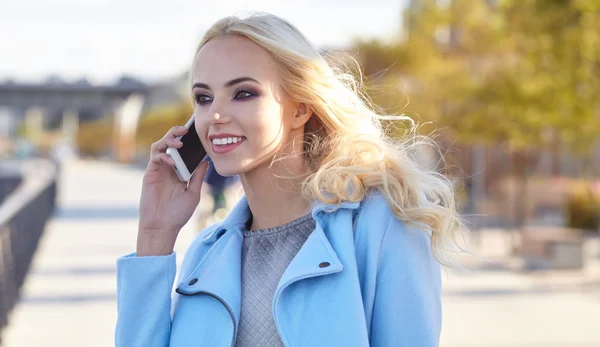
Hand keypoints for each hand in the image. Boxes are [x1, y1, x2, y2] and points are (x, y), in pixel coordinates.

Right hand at [137, 126, 209, 255]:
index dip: (189, 140)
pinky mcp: (150, 174)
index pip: (184, 150)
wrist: (162, 226)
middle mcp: (169, 168)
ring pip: (160, 146)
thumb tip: (206, 161)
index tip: (198, 132)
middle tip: (186, 129)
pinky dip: (164, 156)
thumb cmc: (178, 213)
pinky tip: (173, 162)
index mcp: (180, 171)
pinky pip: (155, 157)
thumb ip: (198, 177)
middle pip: (170, 143)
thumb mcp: (193, 193)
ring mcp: (158, 170)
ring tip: (179, 142)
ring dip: (169, 140)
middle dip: (177, 133)